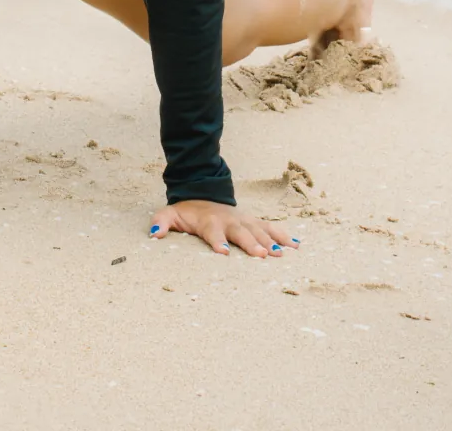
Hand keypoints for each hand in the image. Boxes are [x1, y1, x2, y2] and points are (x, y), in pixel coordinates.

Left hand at [149, 200, 300, 256]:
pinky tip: (297, 247)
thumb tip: (154, 234)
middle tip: (261, 256)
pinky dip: (284, 235)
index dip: (218, 242)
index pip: (213, 232)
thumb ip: (161, 223)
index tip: (224, 253)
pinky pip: (271, 228)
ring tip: (282, 254)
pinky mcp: (254, 221)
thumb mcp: (170, 214)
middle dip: (251, 244)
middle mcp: (229, 220)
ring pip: (259, 230)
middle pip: (241, 233)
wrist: (203, 193)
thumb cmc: (187, 212)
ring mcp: (244, 220)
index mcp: (209, 222)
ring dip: (271, 241)